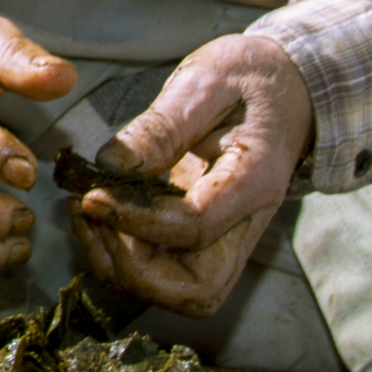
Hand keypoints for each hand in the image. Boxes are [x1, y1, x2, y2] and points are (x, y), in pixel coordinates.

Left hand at [69, 32, 313, 317]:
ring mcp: (228, 237)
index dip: (136, 221)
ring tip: (84, 215)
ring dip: (125, 270)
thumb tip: (109, 167)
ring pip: (182, 293)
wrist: (286, 87)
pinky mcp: (206, 237)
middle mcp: (246, 224)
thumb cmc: (248, 78)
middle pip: (197, 291)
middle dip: (133, 269)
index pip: (195, 227)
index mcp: (254, 181)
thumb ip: (160, 126)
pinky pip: (169, 272)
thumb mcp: (204, 83)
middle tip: (89, 214)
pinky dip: (126, 258)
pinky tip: (96, 214)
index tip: (90, 196)